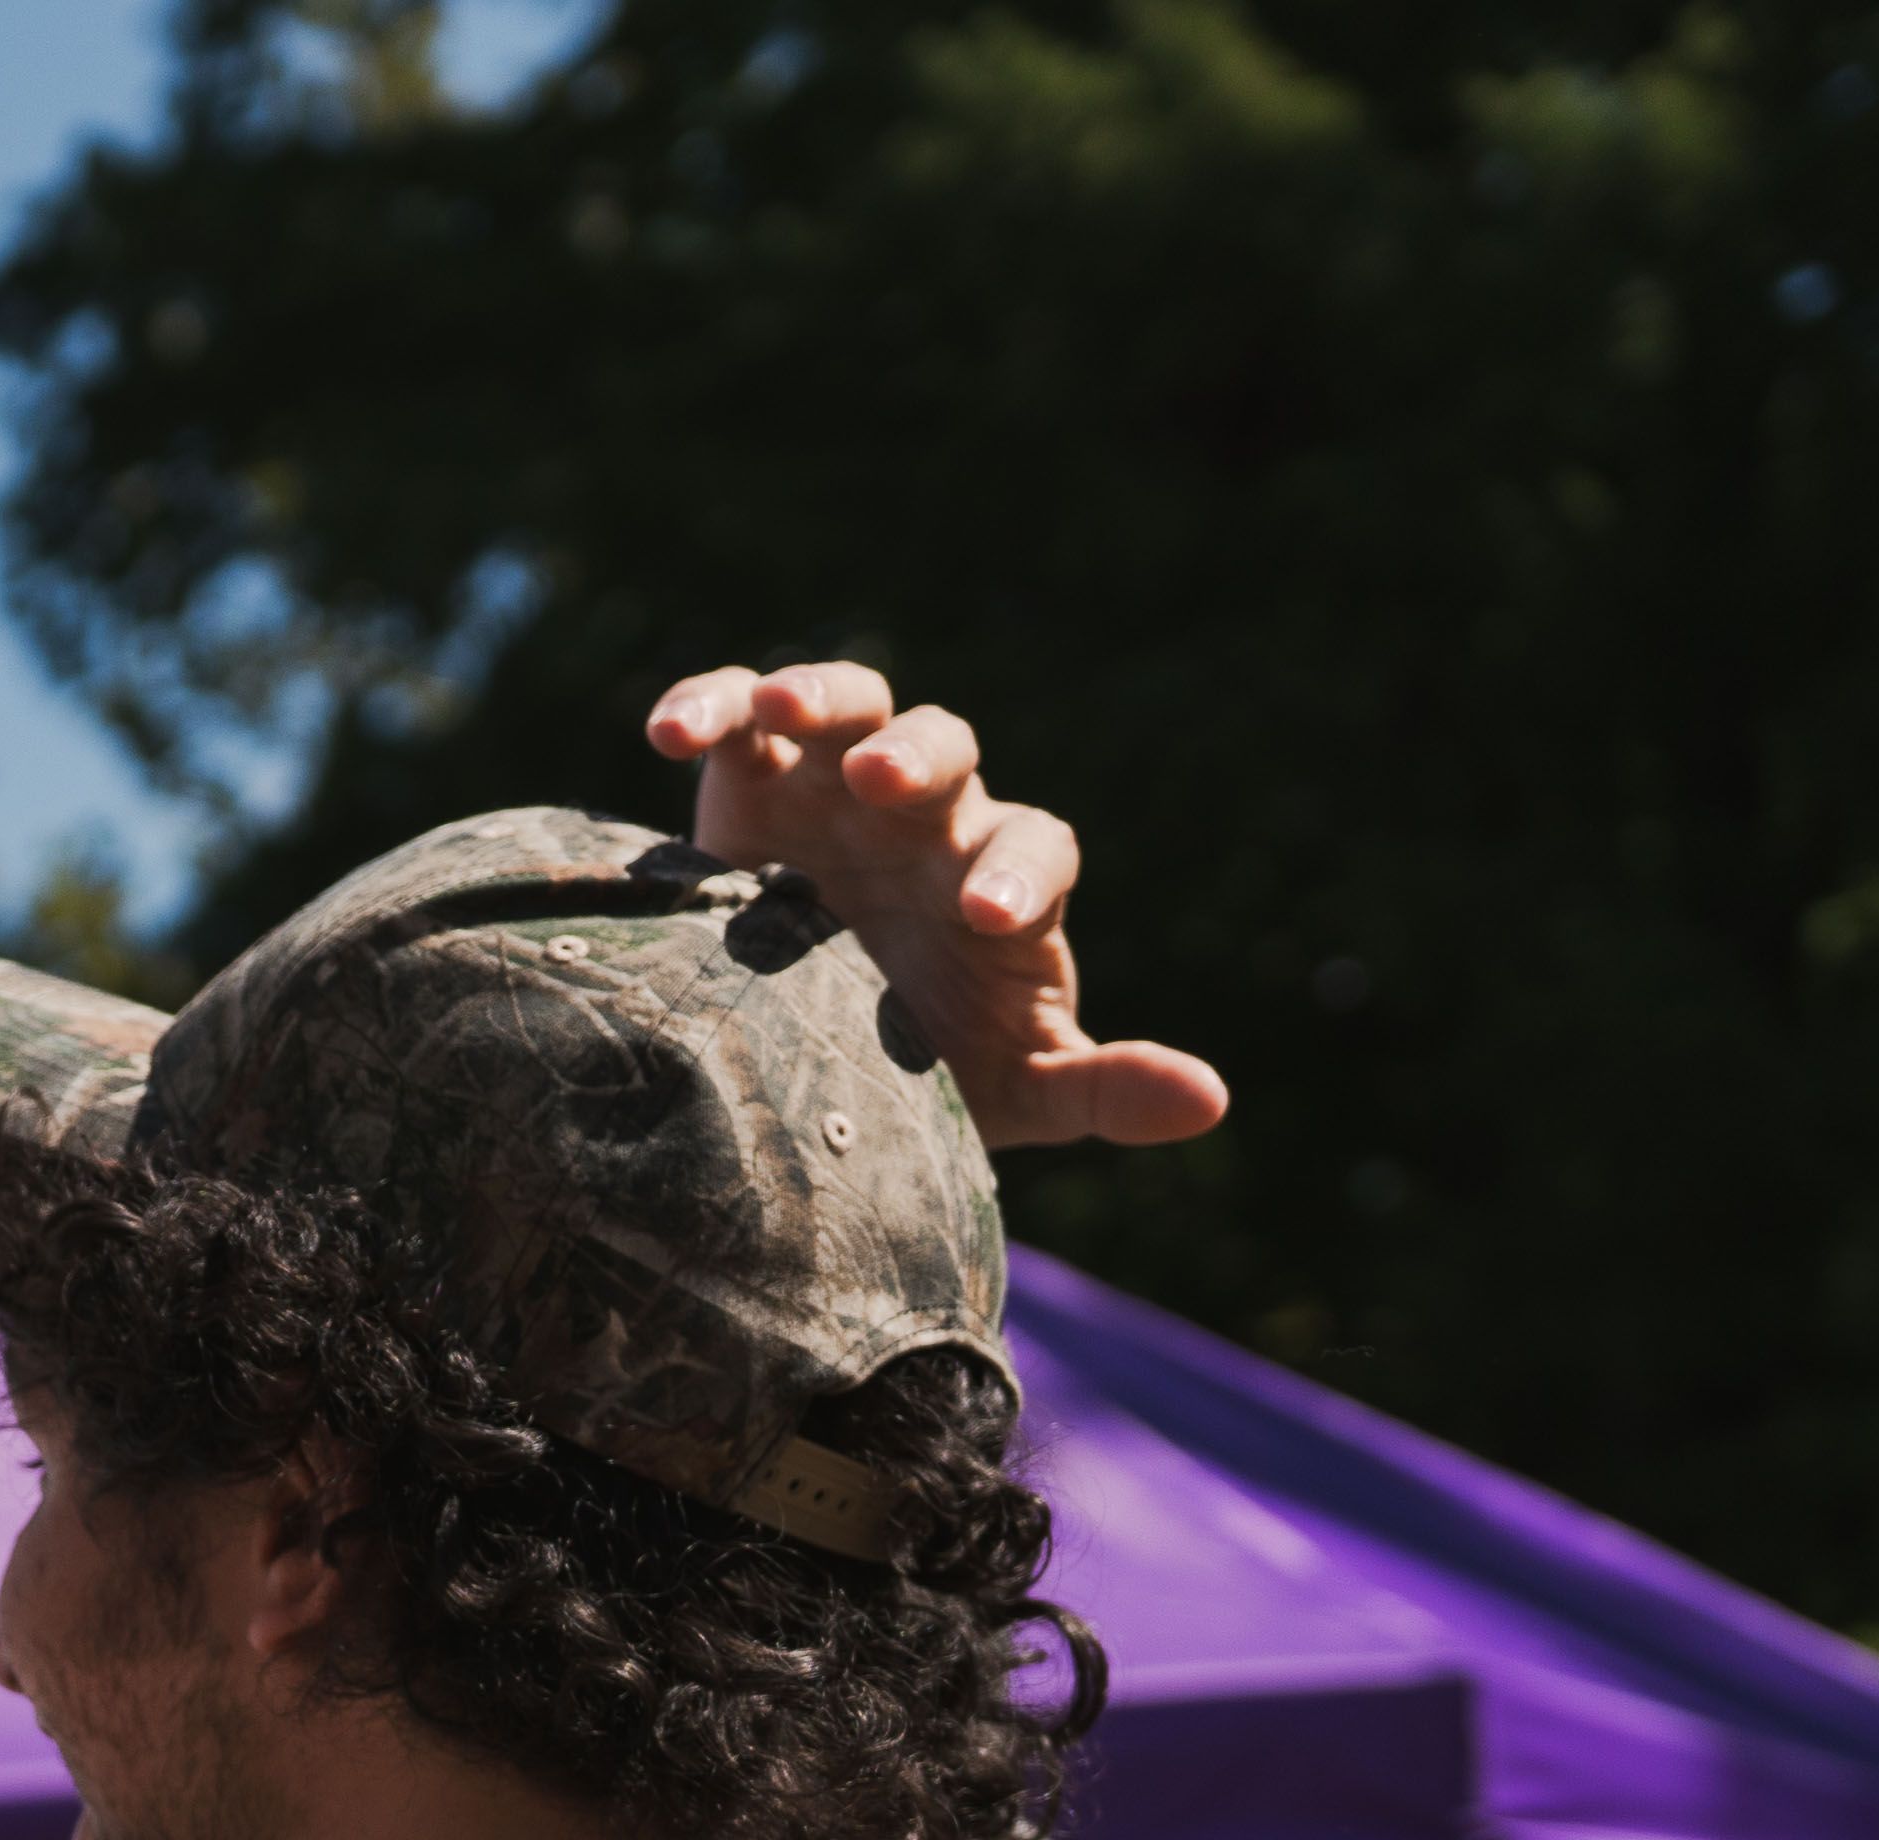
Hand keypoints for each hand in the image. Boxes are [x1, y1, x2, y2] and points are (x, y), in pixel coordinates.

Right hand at [645, 663, 1225, 1153]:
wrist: (801, 1052)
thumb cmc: (922, 1070)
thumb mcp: (1011, 1090)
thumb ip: (1100, 1087)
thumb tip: (1210, 1101)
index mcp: (1000, 881)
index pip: (1034, 848)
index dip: (1016, 872)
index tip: (984, 918)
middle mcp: (929, 818)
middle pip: (949, 750)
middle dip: (921, 760)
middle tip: (885, 789)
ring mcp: (839, 783)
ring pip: (854, 706)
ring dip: (822, 699)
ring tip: (780, 714)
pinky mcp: (755, 775)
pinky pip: (738, 713)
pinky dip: (710, 702)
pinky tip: (669, 733)